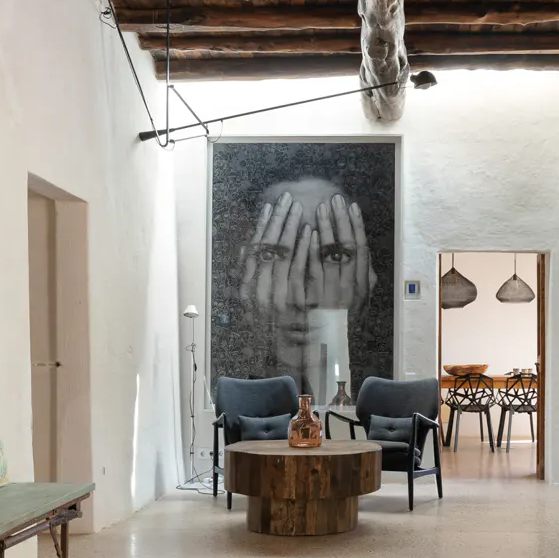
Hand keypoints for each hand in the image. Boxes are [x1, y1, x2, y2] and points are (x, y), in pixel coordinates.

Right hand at [238, 193, 311, 318]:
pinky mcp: (300, 303)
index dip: (262, 226)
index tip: (270, 205)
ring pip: (284, 255)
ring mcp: (279, 298)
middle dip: (278, 220)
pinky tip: (310, 232)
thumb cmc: (274, 327)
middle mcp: (259, 293)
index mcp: (248, 289)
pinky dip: (304, 249)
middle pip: (268, 247)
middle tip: (288, 198)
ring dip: (291, 228)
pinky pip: (300, 270)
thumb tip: (248, 247)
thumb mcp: (255, 302)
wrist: (291, 359)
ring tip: (299, 207)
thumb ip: (251, 275)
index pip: (254, 250)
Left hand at [307, 195, 376, 315]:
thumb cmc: (343, 324)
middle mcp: (347, 289)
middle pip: (344, 247)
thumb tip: (365, 254)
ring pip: (326, 254)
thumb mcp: (360, 303)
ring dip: (324, 229)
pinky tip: (307, 232)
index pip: (360, 250)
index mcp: (360, 287)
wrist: (324, 353)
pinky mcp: (308, 300)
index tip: (352, 206)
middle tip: (334, 199)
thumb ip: (364, 278)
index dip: (356, 226)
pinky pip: (308, 270)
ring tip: (320, 208)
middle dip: (339, 220)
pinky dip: (309, 249)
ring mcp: (327, 294)